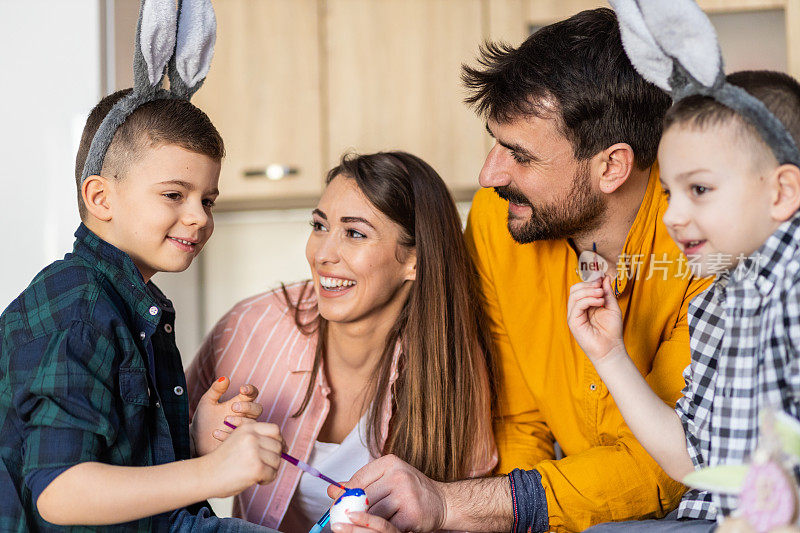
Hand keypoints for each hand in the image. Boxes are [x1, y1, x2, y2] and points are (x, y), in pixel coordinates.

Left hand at [191, 377, 262, 455]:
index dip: (251, 390)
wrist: (195, 440)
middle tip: (234, 407)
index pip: (253, 394)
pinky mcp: (238, 443)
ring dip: (241, 421)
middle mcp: (245, 416)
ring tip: (225, 420)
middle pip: (258, 409)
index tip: (242, 389)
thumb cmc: (204, 419)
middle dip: (248, 407)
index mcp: (240, 403)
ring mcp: (243, 430)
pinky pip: (241, 439)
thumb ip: (216, 390)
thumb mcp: (207, 402)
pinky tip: (215, 433)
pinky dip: (229, 435)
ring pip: (253, 425)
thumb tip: (225, 378)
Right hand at [203, 422, 282, 497]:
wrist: (203, 475)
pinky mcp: (256, 467)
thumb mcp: (237, 440)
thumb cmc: (221, 461)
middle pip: (278, 446)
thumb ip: (257, 439)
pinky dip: (266, 480)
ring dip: (270, 470)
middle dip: (274, 458)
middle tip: (263, 466)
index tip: (279, 450)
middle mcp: (252, 436)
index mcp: (248, 428)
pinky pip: (272, 474)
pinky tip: (255, 480)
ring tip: (256, 474)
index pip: (275, 430)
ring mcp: (255, 451)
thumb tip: (285, 446)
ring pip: (277, 461)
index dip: (279, 441)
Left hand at [328, 455, 444, 532]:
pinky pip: (384, 526)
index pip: (358, 479)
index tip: (340, 504)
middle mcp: (399, 476)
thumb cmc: (411, 490)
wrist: (443, 502)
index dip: (346, 494)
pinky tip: (374, 527)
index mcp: (391, 462)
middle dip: (352, 511)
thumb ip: (361, 484)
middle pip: (364, 498)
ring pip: (373, 514)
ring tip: (357, 524)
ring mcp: (406, 496)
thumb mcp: (387, 479)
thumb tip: (333, 490)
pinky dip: (377, 528)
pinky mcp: (410, 515)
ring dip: (364, 522)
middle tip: (341, 519)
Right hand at [567, 276, 624, 363]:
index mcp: (585, 306)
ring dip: (589, 291)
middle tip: (600, 286)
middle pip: (574, 289)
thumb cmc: (612, 331)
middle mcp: (577, 310)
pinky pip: (577, 305)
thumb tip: (605, 278)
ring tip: (601, 295)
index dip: (591, 281)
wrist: (611, 349)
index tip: (603, 279)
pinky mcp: (573, 322)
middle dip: (588, 284)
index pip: (581, 288)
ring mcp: (574, 316)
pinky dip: (589, 299)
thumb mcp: (612, 307)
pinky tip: (600, 302)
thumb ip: (607, 293)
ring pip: (574, 295)